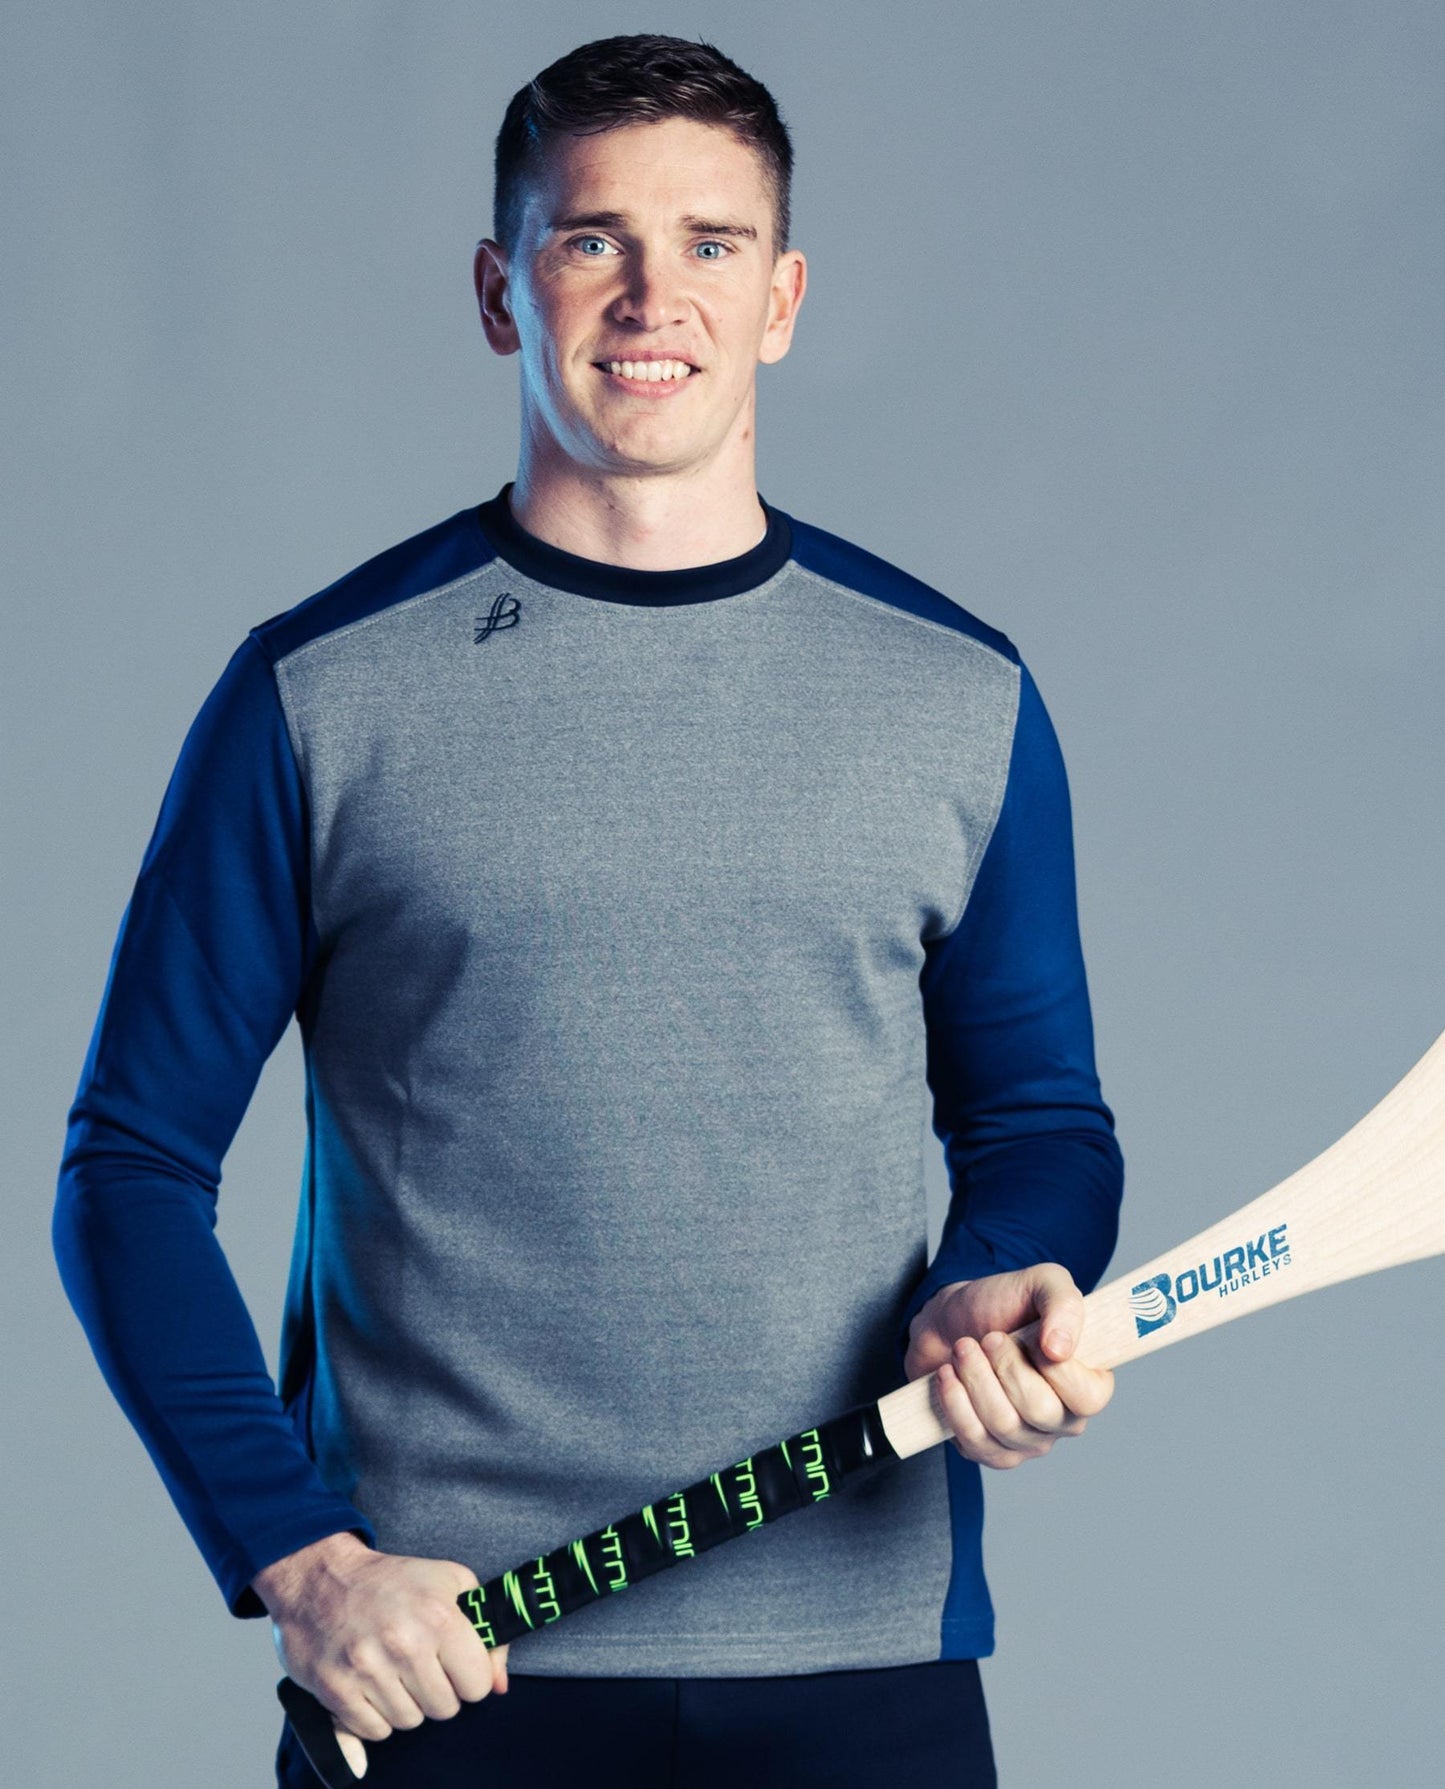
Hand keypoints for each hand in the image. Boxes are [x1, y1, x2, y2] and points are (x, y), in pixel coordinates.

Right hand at [252, 1531, 508, 1778]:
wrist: (320, 1578)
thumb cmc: (391, 1581)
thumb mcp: (451, 1583)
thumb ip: (486, 1633)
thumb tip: (500, 1686)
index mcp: (439, 1617)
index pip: (477, 1685)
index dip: (468, 1676)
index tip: (453, 1663)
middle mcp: (405, 1645)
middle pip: (445, 1709)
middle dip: (437, 1691)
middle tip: (419, 1665)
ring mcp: (368, 1670)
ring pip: (409, 1722)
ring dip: (405, 1704)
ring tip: (393, 1671)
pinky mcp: (337, 1690)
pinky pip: (374, 1732)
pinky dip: (375, 1716)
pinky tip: (370, 1685)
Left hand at [903, 1265, 1113, 1469]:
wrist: (948, 1320)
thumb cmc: (1002, 1304)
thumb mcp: (1042, 1283)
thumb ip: (1064, 1304)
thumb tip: (1060, 1349)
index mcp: (1089, 1382)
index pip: (1089, 1398)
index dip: (1054, 1368)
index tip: (1028, 1337)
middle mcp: (1063, 1418)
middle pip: (1040, 1411)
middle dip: (1004, 1366)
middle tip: (989, 1338)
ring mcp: (1028, 1440)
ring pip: (1003, 1425)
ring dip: (975, 1378)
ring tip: (964, 1349)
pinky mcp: (990, 1451)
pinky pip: (975, 1442)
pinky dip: (955, 1402)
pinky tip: (948, 1375)